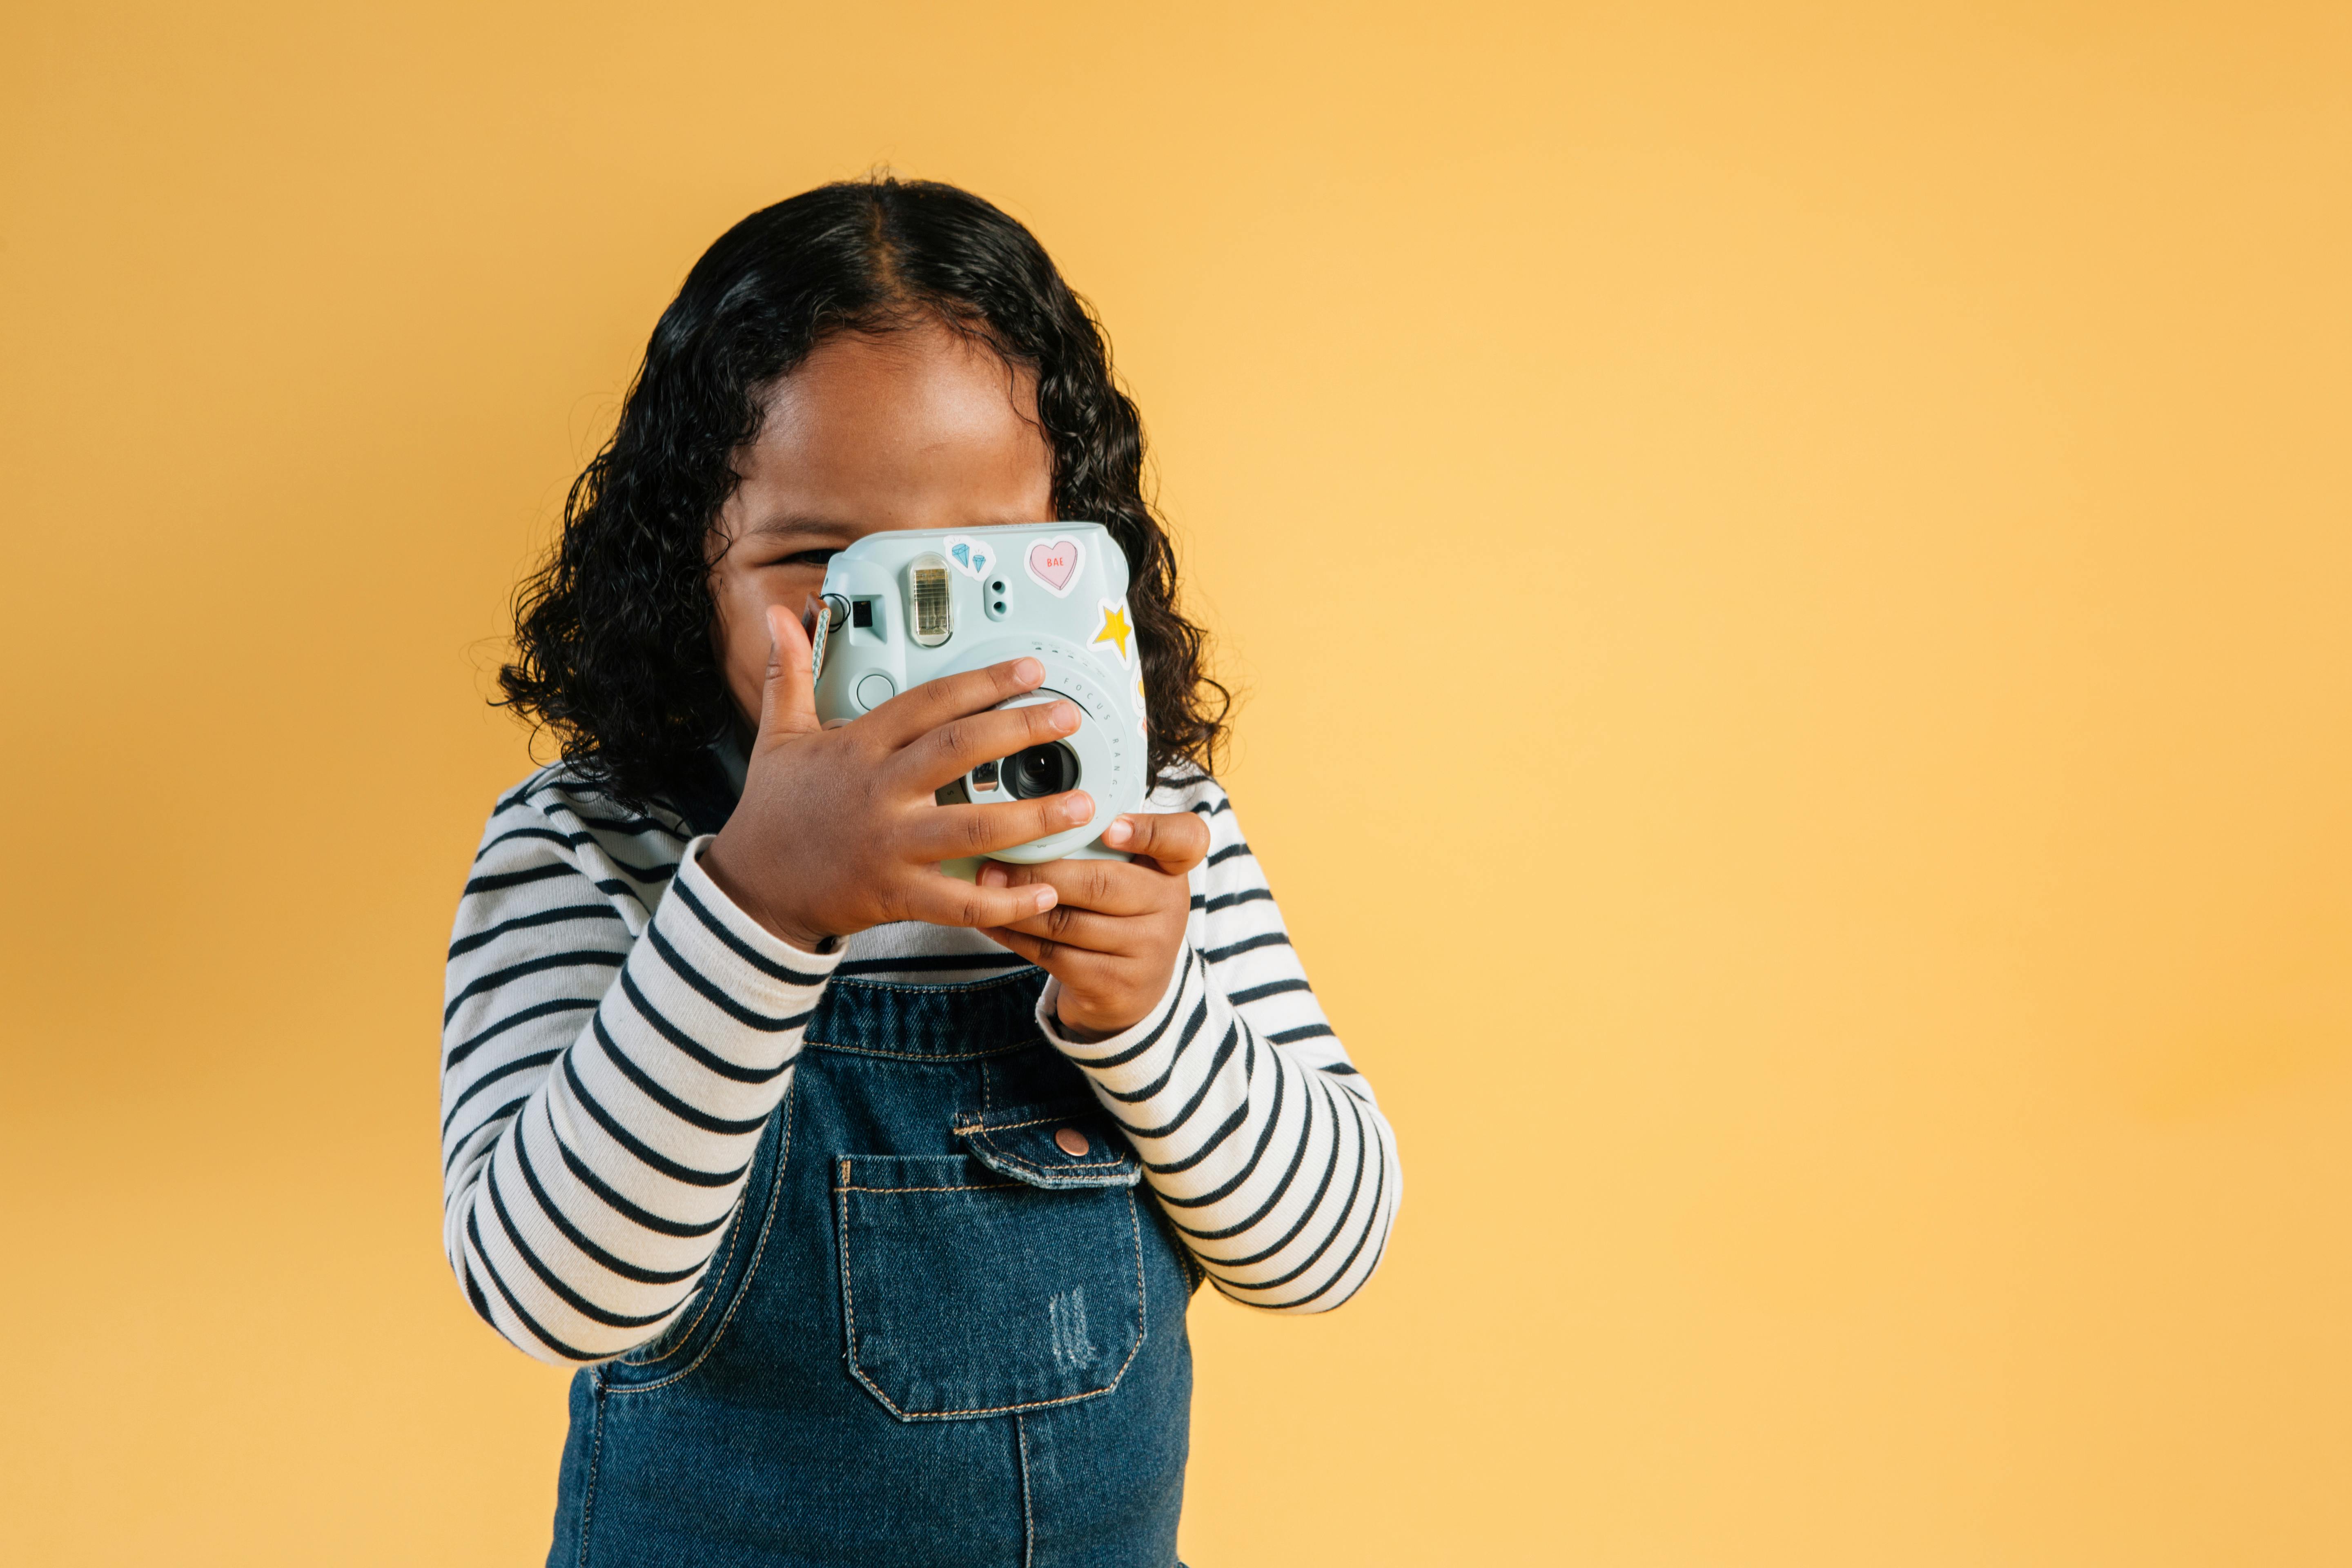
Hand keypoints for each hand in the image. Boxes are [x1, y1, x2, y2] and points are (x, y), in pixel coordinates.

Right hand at [698, 605, 1092, 950]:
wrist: (752, 888)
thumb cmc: (774, 811)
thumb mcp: (778, 736)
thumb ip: (789, 673)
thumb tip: (783, 614)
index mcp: (858, 748)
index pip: (928, 703)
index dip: (982, 682)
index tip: (1028, 669)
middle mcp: (879, 792)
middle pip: (959, 751)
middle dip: (1020, 731)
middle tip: (1068, 718)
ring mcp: (889, 846)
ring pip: (972, 828)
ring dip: (1034, 817)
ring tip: (1083, 803)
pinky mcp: (895, 895)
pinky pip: (961, 904)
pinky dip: (1007, 901)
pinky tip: (1047, 890)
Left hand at [975, 811, 1210, 1037]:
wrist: (1135, 991)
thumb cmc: (1121, 916)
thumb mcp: (1129, 876)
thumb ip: (1098, 846)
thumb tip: (1032, 816)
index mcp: (1172, 870)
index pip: (1185, 840)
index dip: (1149, 831)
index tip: (1111, 827)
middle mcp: (1169, 908)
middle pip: (1101, 883)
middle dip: (1040, 871)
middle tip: (996, 860)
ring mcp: (1146, 951)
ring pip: (1069, 923)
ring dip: (1018, 905)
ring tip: (986, 887)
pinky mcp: (1116, 986)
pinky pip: (1055, 956)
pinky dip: (1018, 937)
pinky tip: (994, 922)